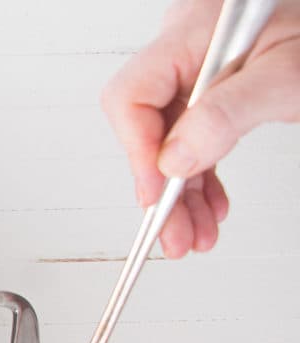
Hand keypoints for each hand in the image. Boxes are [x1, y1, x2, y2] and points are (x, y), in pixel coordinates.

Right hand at [100, 0, 299, 256]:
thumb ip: (228, 112)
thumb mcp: (287, 73)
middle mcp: (184, 51)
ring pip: (168, 142)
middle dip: (162, 188)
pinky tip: (208, 204)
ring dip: (181, 193)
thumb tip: (174, 160)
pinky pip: (192, 139)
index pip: (133, 95)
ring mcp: (194, 72)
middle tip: (174, 233)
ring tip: (195, 232)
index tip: (157, 194)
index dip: (138, 150)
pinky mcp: (209, 91)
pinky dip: (200, 176)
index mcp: (192, 33)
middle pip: (147, 127)